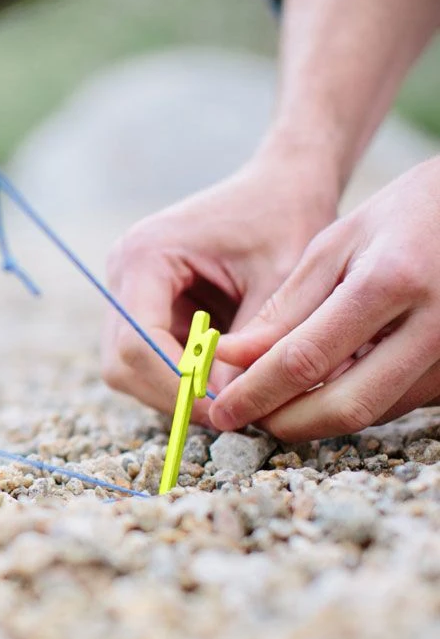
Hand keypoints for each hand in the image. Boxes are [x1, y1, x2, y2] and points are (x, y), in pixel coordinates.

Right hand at [102, 151, 337, 424]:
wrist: (282, 183)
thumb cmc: (286, 217)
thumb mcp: (282, 279)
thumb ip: (253, 344)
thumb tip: (232, 408)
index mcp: (145, 255)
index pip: (136, 341)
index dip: (175, 385)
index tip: (226, 410)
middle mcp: (123, 273)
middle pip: (121, 363)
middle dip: (171, 395)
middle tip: (230, 414)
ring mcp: (128, 292)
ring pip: (129, 369)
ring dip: (176, 391)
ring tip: (233, 396)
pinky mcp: (144, 307)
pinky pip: (149, 361)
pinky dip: (182, 379)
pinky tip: (224, 378)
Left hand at [210, 156, 439, 440]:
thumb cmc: (406, 215)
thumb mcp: (337, 244)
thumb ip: (285, 307)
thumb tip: (232, 357)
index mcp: (391, 282)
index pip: (306, 359)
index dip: (256, 392)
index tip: (221, 411)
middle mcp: (434, 327)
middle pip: (346, 406)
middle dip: (284, 422)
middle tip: (244, 420)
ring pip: (372, 414)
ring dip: (315, 418)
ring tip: (272, 401)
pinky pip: (396, 404)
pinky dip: (350, 402)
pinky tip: (320, 389)